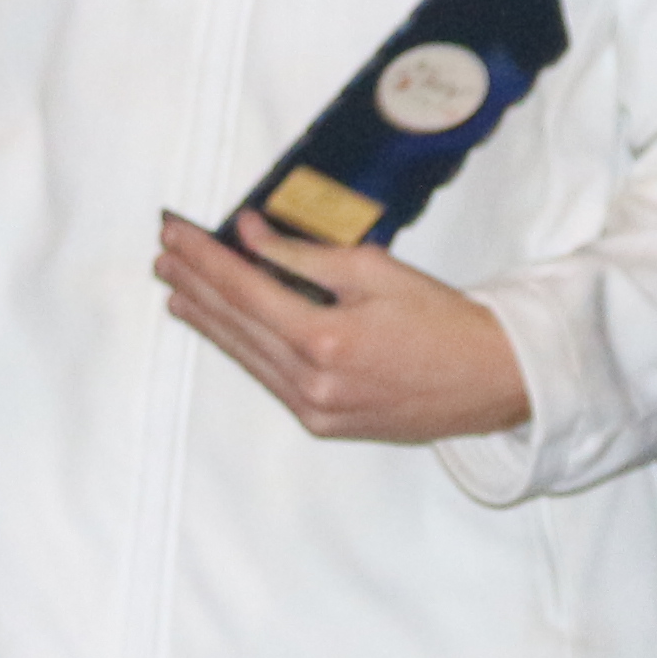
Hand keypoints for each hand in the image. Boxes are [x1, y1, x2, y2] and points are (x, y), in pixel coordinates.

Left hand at [154, 212, 532, 444]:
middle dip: (196, 286)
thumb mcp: (375, 271)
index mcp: (324, 339)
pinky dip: (243, 350)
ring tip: (178, 291)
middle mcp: (311, 382)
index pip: (244, 290)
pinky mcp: (324, 424)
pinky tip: (225, 330)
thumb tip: (247, 235)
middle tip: (164, 256)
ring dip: (210, 321)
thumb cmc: (443, 319)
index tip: (176, 233)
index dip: (204, 259)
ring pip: (246, 357)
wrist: (492, 381)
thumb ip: (302, 255)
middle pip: (235, 325)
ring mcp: (315, 410)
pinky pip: (270, 380)